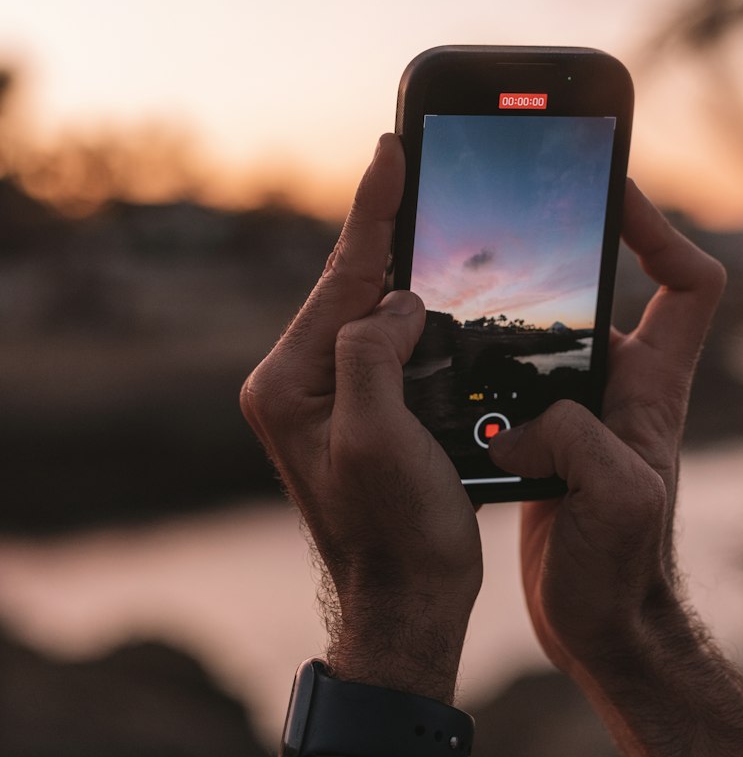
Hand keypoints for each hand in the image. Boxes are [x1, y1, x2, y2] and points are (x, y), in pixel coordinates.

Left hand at [240, 134, 481, 700]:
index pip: (339, 277)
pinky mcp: (357, 418)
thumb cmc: (396, 535)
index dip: (373, 210)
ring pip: (369, 314)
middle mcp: (296, 384)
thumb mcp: (376, 436)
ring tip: (430, 212)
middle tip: (415, 164)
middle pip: (349, 287)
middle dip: (387, 231)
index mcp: (288, 382)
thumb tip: (395, 302)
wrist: (407, 608)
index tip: (392, 149)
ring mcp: (325, 402)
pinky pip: (386, 348)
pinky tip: (439, 295)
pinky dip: (415, 317)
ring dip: (403, 270)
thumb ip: (372, 352)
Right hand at [489, 179, 724, 678]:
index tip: (615, 194)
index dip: (661, 228)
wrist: (603, 633)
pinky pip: (512, 384)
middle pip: (605, 292)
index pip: (688, 282)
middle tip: (503, 219)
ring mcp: (584, 413)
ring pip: (548, 337)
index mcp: (655, 386)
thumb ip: (578, 441)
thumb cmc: (624, 572)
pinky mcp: (546, 442)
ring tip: (455, 281)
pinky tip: (436, 367)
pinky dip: (478, 370)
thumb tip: (522, 424)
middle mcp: (624, 388)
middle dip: (559, 251)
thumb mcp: (615, 499)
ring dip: (507, 313)